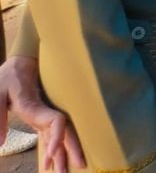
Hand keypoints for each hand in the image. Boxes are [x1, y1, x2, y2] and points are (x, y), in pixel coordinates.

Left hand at [0, 56, 85, 172]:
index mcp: (36, 106)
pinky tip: (57, 159)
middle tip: (79, 168)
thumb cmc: (8, 76)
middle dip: (71, 151)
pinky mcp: (41, 118)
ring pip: (61, 135)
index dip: (57, 138)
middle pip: (65, 132)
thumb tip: (0, 144)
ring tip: (67, 170)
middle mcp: (44, 112)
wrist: (21, 62)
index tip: (50, 156)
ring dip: (65, 153)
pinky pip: (52, 134)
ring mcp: (44, 116)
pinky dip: (57, 147)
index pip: (56, 122)